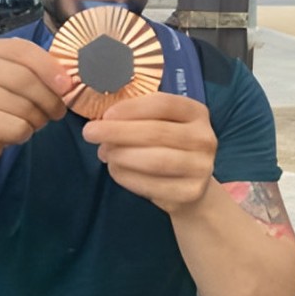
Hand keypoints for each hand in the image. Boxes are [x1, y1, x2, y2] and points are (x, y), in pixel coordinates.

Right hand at [0, 38, 70, 175]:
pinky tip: (14, 133)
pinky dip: (24, 134)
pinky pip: (17, 127)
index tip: (67, 85)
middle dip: (50, 99)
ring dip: (38, 119)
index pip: (23, 51)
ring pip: (24, 106)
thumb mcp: (14, 82)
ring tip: (32, 122)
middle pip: (25, 79)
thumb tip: (66, 78)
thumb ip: (36, 71)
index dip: (50, 68)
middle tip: (57, 111)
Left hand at [81, 92, 216, 213]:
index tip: (105, 114)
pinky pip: (152, 184)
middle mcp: (205, 137)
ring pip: (155, 160)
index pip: (163, 104)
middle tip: (89, 133)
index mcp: (196, 112)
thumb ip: (138, 118)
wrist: (191, 186)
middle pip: (156, 132)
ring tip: (103, 153)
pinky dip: (127, 177)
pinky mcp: (191, 192)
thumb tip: (103, 120)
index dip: (131, 108)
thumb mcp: (160, 124)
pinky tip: (115, 170)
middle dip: (118, 132)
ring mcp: (201, 167)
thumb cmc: (167, 148)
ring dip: (121, 155)